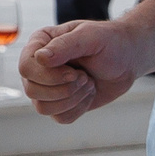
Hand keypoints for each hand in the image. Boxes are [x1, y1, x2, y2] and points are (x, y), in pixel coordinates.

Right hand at [20, 18, 142, 123]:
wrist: (128, 59)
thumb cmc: (109, 42)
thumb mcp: (90, 37)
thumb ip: (64, 45)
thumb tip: (40, 58)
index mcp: (39, 44)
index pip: (26, 67)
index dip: (49, 76)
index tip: (75, 72)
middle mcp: (38, 66)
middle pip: (31, 90)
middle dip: (64, 88)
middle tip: (85, 77)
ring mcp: (47, 86)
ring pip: (43, 107)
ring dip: (72, 99)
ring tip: (88, 83)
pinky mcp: (60, 104)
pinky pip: (59, 118)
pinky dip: (78, 108)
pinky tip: (89, 93)